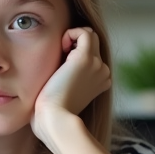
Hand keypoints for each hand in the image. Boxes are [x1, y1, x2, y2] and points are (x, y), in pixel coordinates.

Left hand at [32, 27, 110, 148]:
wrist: (55, 120)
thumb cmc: (52, 116)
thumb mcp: (62, 98)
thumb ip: (64, 84)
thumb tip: (54, 75)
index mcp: (99, 82)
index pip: (93, 57)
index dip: (75, 54)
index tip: (60, 66)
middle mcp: (102, 72)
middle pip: (93, 43)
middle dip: (74, 44)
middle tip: (58, 58)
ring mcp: (97, 65)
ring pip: (90, 35)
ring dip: (73, 37)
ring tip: (60, 52)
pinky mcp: (86, 59)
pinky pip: (84, 32)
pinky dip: (71, 33)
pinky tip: (61, 47)